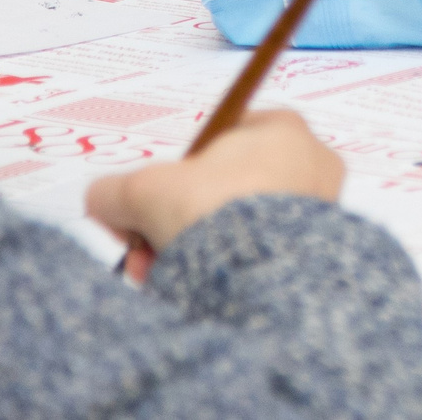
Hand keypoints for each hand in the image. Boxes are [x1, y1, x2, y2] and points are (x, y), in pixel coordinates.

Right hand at [86, 110, 344, 281]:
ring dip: (192, 251)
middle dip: (176, 222)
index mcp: (282, 129)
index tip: (151, 204)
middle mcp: (311, 164)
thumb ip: (113, 191)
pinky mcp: (318, 255)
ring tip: (161, 276)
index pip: (222, 139)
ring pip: (238, 228)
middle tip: (145, 250)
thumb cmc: (209, 209)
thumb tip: (101, 201)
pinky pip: (258, 257)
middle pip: (225, 190)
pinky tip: (194, 292)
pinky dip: (224, 271)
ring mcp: (319, 211)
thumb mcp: (142, 190)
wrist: (260, 274)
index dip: (176, 174)